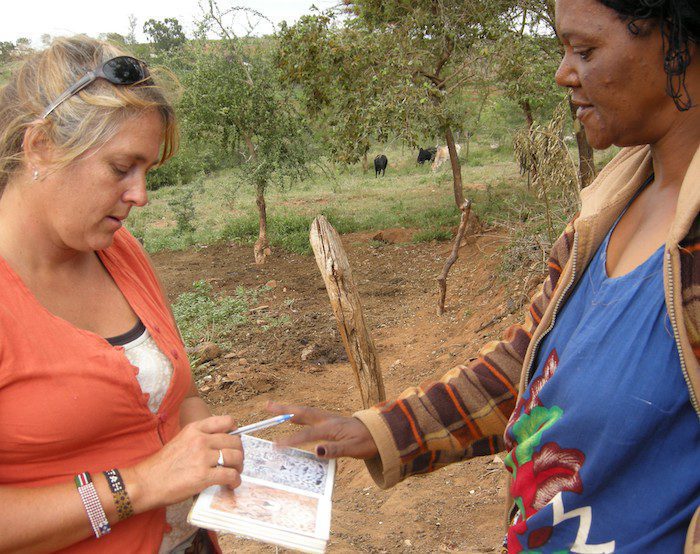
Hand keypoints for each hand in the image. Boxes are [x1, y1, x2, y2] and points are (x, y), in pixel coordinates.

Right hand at [128, 415, 243, 510]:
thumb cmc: (161, 466)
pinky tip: (231, 485)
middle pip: (234, 441)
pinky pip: (230, 475)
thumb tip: (219, 445)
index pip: (226, 421)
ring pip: (235, 457)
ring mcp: (203, 457)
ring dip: (239, 467)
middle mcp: (201, 439)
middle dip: (239, 452)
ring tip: (235, 473)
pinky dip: (235, 481)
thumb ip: (199, 439)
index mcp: (194, 429)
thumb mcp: (180, 441)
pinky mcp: (204, 476)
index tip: (234, 441)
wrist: (146, 483)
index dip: (235, 431)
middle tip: (236, 462)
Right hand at [266, 401, 378, 459]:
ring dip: (289, 410)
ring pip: (305, 412)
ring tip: (273, 408)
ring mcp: (329, 419)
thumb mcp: (353, 448)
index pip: (307, 434)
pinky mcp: (330, 421)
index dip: (291, 439)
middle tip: (266, 406)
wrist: (382, 433)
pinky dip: (299, 415)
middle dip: (283, 410)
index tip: (276, 445)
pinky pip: (311, 416)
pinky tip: (294, 418)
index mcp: (331, 427)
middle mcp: (327, 420)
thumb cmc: (368, 442)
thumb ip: (334, 449)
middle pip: (302, 413)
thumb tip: (316, 450)